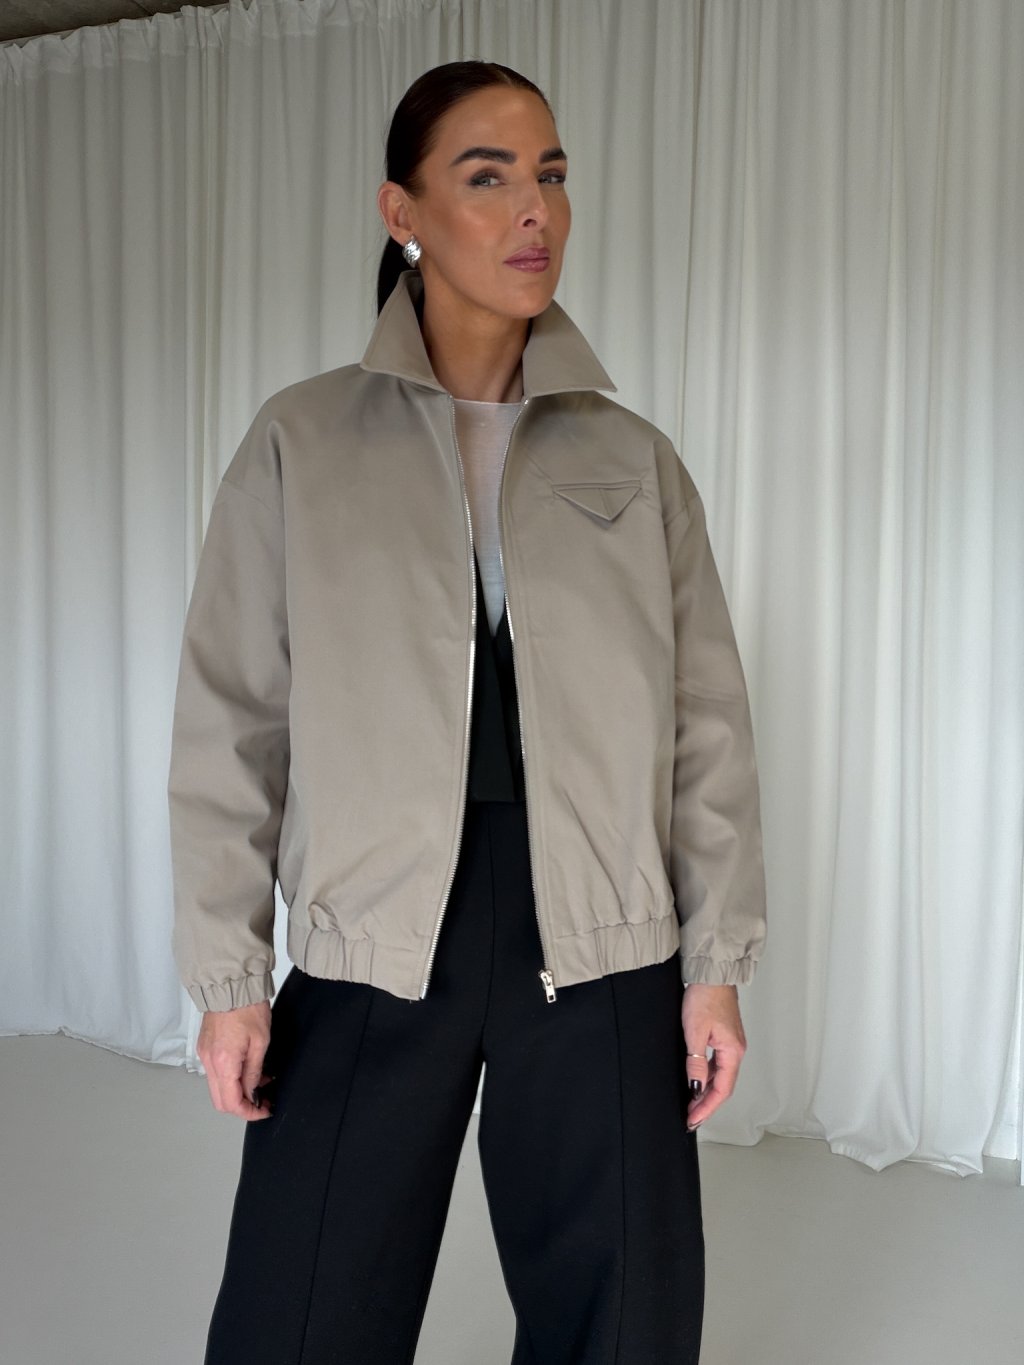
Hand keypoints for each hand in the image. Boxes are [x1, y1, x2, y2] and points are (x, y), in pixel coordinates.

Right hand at [196, 1000, 274, 1120]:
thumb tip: (253, 1092)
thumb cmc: (247, 1007)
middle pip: (220, 1101)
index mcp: (224, 1062)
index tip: (263, 1110)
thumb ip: (254, 1072)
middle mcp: (209, 1061)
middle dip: (243, 1106)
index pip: (232, 1103)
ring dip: (237, 1091)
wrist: (230, 985)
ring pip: (218, 1088)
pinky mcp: (205, 1048)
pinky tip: (248, 1070)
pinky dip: (230, 1078)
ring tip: (261, 1082)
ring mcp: (205, 1055)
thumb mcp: (260, 1042)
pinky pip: (215, 1073)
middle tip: (263, 1101)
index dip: (249, 1112)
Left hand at [681, 983, 746, 1129]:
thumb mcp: (695, 1032)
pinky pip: (717, 1064)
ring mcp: (731, 1043)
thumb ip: (695, 1062)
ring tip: (690, 1104)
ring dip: (705, 1091)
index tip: (693, 1119)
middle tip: (690, 1117)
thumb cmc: (705, 996)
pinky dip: (706, 1076)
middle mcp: (736, 1050)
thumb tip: (695, 1087)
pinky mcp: (724, 1037)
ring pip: (719, 1076)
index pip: (721, 1090)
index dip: (707, 1108)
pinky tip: (695, 1079)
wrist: (711, 973)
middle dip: (706, 1104)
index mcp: (733, 1051)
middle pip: (723, 1086)